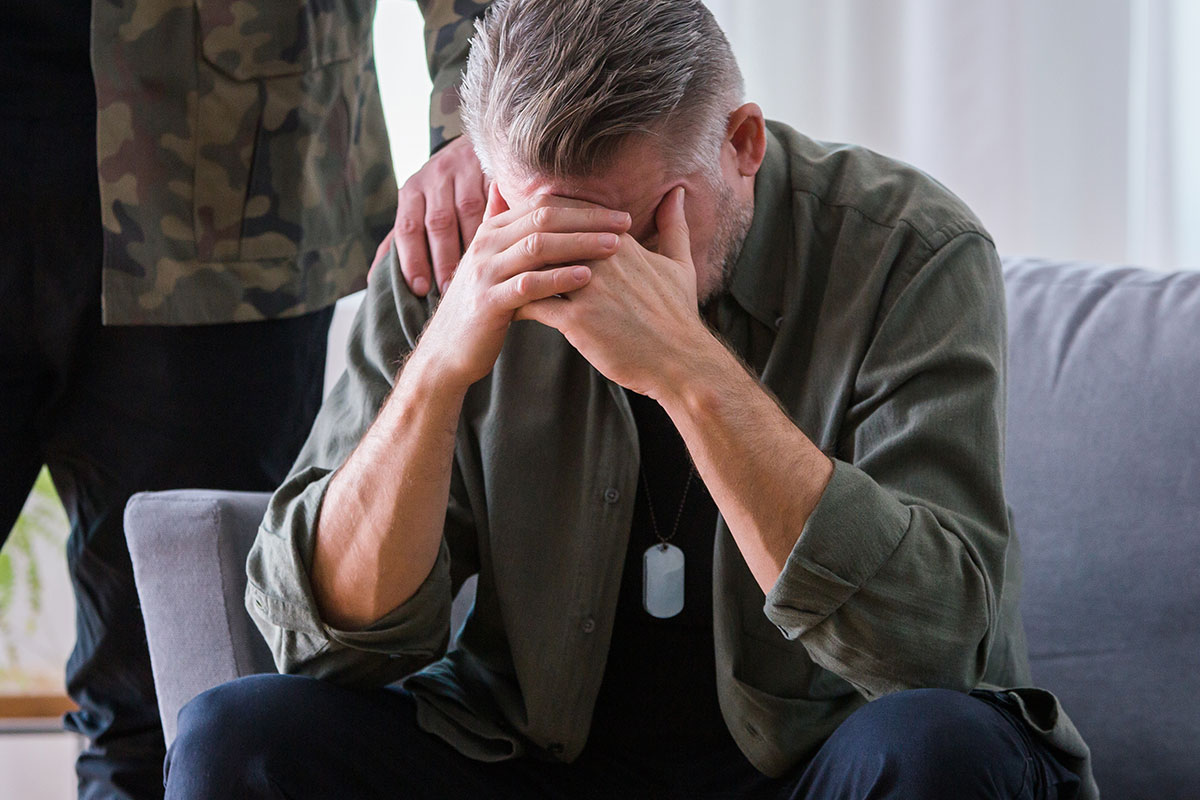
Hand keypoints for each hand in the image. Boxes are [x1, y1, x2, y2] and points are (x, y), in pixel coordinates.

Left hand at [372, 136, 486, 294]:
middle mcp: (434, 178)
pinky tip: (502, 246)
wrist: (471, 148)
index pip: (408, 228)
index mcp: (412, 191)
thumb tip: (373, 278)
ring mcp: (464, 172)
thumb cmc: (442, 192)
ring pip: (468, 212)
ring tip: (476, 274)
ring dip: (472, 246)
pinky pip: (493, 200)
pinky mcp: (489, 169)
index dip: (412, 259)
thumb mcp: (417, 209)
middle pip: (438, 223)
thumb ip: (399, 241)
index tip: (419, 287)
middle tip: (447, 288)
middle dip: (442, 259)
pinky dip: (497, 224)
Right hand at [413, 186, 632, 393]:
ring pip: (537, 246)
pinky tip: (586, 277)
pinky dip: (558, 279)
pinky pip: (528, 285)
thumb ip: (504, 228)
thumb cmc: (482, 305)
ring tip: (614, 246)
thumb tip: (508, 190)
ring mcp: (485, 273)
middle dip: (588, 218)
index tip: (616, 210)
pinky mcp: (487, 303)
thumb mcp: (492, 262)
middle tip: (625, 222)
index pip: (541, 203)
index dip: (581, 204)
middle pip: (543, 218)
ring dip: (580, 243)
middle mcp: (486, 245)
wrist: (447, 350)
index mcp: (492, 230)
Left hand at [515, 187, 707, 397]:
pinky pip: (534, 304)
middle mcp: (601, 259)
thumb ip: (675, 226)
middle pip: (547, 236)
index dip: (549, 217)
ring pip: (536, 268)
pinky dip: (517, 303)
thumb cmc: (678, 315)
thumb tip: (677, 192)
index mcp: (620, 243)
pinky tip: (507, 308)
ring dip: (515, 271)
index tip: (529, 220)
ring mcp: (588, 289)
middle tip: (501, 245)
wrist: (680, 361)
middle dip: (523, 239)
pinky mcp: (577, 321)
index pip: (574, 215)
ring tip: (499, 276)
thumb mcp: (680, 265)